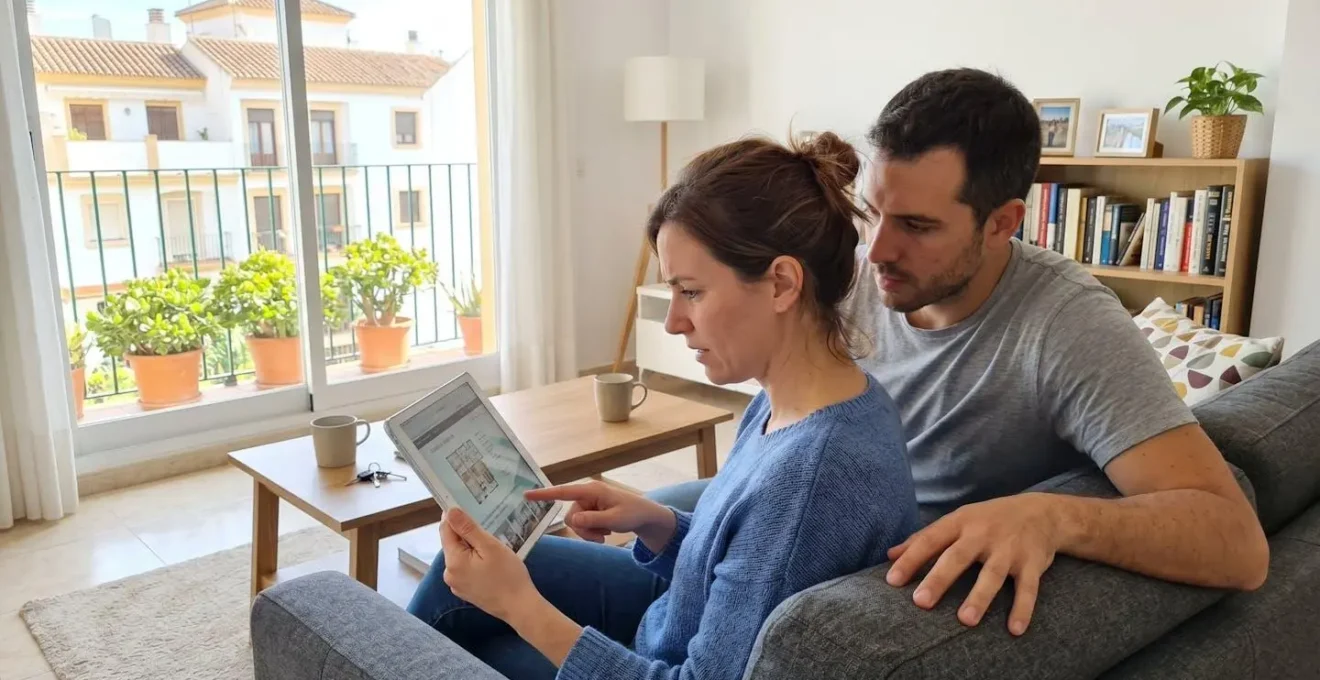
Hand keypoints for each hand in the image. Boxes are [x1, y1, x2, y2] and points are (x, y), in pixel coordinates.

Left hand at [440, 507, 539, 621]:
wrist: (520, 607)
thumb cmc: (508, 575)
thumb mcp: (490, 547)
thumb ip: (468, 529)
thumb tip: (450, 511)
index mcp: (453, 561)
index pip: (446, 530)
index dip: (455, 516)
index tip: (468, 506)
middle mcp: (449, 573)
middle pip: (453, 543)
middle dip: (467, 533)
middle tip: (488, 527)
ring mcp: (456, 584)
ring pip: (460, 555)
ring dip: (472, 547)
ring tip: (492, 545)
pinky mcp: (465, 590)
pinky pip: (466, 568)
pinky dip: (475, 560)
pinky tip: (491, 562)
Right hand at [524, 480, 675, 550]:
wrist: (646, 516)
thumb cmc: (633, 514)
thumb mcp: (614, 519)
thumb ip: (592, 520)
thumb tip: (572, 520)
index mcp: (592, 490)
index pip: (564, 492)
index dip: (544, 494)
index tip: (527, 495)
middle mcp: (587, 494)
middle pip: (571, 516)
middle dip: (584, 530)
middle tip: (601, 537)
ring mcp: (589, 503)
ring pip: (576, 523)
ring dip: (589, 533)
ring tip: (606, 534)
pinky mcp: (591, 510)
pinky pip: (583, 525)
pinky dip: (593, 532)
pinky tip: (606, 531)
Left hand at [885, 493, 1060, 635]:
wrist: (1043, 512)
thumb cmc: (990, 519)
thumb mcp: (958, 520)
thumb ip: (924, 537)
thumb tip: (890, 555)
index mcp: (960, 523)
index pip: (930, 540)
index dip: (911, 559)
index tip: (892, 580)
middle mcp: (983, 534)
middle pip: (958, 557)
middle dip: (939, 579)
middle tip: (920, 602)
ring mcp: (1009, 549)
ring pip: (992, 575)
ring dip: (979, 597)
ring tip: (965, 620)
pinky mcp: (1032, 564)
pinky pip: (1028, 588)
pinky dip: (1023, 608)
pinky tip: (1014, 629)